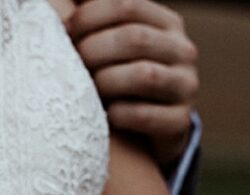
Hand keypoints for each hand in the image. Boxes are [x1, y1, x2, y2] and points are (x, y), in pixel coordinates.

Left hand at [68, 0, 198, 164]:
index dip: (90, 17)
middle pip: (135, 39)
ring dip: (105, 82)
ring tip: (85, 91)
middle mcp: (182, 50)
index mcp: (166, 24)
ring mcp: (185, 86)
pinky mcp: (179, 121)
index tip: (64, 32)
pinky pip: (144, 115)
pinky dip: (118, 115)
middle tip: (69, 65)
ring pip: (143, 75)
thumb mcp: (114, 42)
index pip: (128, 5)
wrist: (148, 127)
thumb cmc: (118, 77)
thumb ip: (98, 16)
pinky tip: (104, 115)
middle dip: (93, 50)